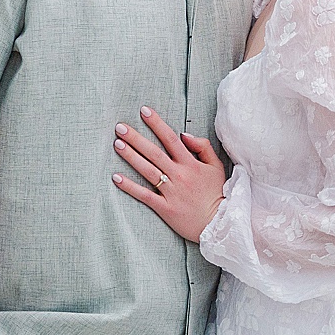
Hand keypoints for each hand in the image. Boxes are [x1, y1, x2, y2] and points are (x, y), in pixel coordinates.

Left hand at [112, 106, 226, 243]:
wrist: (218, 223)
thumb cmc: (216, 192)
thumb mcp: (216, 166)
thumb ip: (202, 147)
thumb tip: (184, 134)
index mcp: (191, 164)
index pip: (171, 139)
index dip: (157, 124)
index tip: (144, 111)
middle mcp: (179, 175)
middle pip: (154, 153)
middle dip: (136, 138)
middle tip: (120, 127)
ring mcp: (171, 192)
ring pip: (147, 170)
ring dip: (131, 157)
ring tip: (117, 144)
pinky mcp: (164, 208)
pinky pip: (144, 195)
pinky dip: (130, 187)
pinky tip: (116, 177)